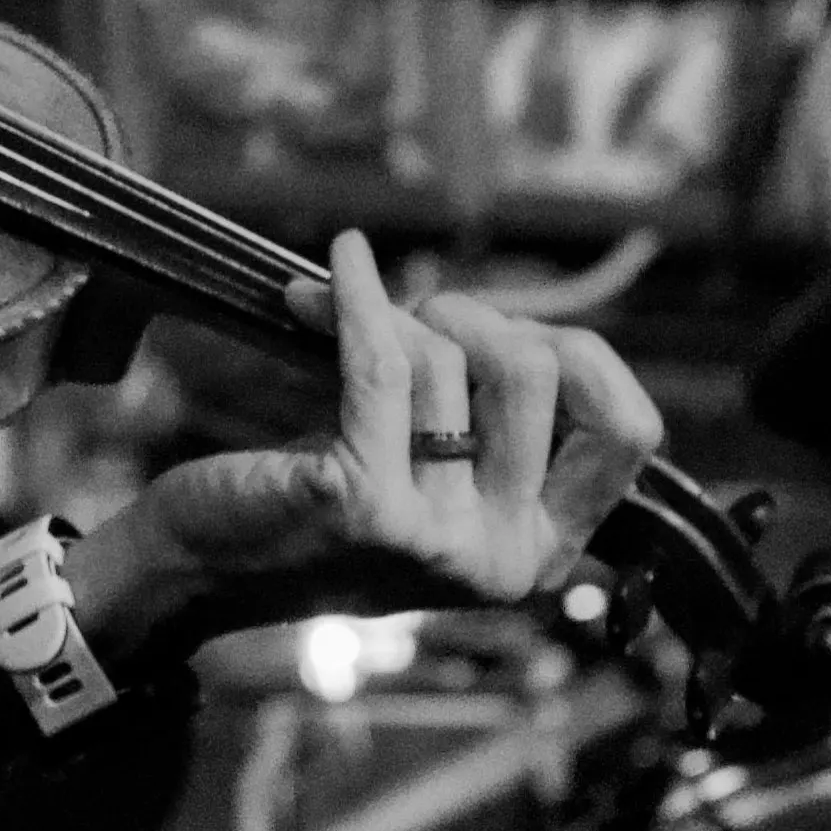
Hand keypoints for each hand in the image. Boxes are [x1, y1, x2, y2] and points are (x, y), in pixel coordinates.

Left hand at [85, 235, 665, 648]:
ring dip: (393, 315)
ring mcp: (435, 540)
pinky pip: (384, 363)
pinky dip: (360, 295)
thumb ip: (482, 408)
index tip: (515, 336)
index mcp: (539, 551)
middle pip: (536, 370)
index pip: (629, 432)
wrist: (201, 569)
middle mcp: (502, 558)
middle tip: (412, 321)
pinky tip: (344, 260)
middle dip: (471, 317)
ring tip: (343, 318)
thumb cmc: (317, 504)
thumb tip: (490, 304)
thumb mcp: (429, 469)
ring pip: (449, 360)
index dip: (582, 358)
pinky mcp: (363, 506)